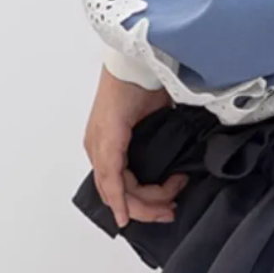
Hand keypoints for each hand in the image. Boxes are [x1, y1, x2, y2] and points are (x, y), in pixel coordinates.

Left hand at [84, 65, 186, 229]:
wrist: (138, 59)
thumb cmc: (145, 82)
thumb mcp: (152, 121)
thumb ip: (156, 145)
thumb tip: (176, 166)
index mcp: (106, 143)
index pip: (119, 186)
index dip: (141, 204)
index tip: (164, 209)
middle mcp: (97, 148)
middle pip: (117, 194)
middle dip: (147, 209)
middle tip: (171, 210)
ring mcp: (98, 145)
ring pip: (116, 192)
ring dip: (145, 202)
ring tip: (174, 193)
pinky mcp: (106, 140)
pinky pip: (112, 179)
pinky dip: (120, 199)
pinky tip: (127, 213)